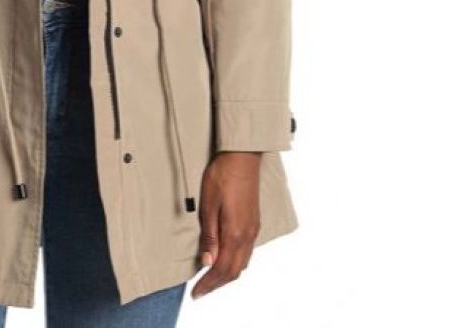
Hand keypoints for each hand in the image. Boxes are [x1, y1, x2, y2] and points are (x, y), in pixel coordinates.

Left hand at [191, 151, 261, 298]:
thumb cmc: (222, 177)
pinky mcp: (254, 222)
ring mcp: (253, 229)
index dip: (208, 284)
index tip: (195, 293)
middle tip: (200, 290)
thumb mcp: (208, 205)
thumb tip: (207, 262)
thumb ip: (209, 236)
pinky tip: (225, 259)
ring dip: (226, 274)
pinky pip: (246, 252)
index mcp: (235, 234)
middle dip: (217, 283)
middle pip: (234, 271)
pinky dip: (235, 262)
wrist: (242, 157)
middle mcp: (248, 235)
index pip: (221, 269)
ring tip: (210, 278)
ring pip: (242, 263)